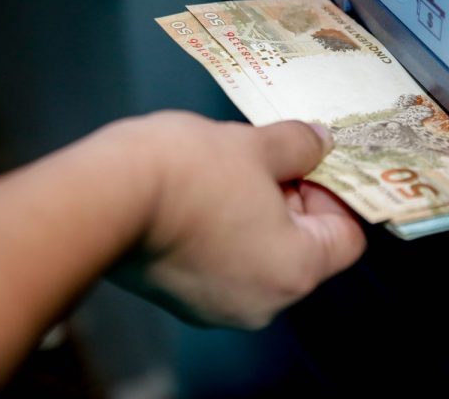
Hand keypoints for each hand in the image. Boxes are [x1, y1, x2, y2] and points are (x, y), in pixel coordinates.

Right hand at [107, 111, 366, 328]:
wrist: (102, 197)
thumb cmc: (189, 171)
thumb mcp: (257, 145)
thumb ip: (300, 145)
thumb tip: (321, 142)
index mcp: (294, 272)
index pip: (347, 237)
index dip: (338, 193)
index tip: (316, 162)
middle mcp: (264, 302)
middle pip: (305, 247)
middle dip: (296, 197)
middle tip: (276, 156)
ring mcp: (220, 306)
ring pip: (264, 253)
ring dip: (260, 211)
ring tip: (236, 169)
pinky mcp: (184, 299)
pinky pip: (227, 262)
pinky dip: (228, 231)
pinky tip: (206, 194)